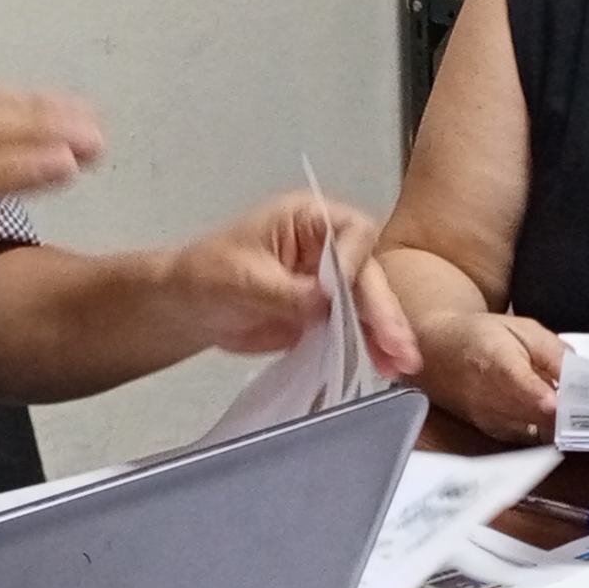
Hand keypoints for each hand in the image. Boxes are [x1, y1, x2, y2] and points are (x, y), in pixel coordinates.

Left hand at [160, 192, 423, 376]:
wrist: (187, 307)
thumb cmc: (206, 274)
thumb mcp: (242, 278)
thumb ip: (286, 291)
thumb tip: (327, 304)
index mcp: (309, 218)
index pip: (352, 232)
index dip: (353, 262)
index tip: (342, 297)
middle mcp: (328, 247)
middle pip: (368, 273)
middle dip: (383, 310)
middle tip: (398, 345)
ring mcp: (330, 283)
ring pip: (368, 305)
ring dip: (385, 335)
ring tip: (402, 365)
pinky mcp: (327, 316)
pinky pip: (353, 330)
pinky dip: (368, 349)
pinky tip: (386, 368)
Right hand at [417, 310, 566, 443]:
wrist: (437, 352)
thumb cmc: (481, 336)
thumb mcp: (522, 329)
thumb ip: (552, 352)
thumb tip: (579, 375)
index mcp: (497, 364)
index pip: (527, 390)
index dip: (550, 400)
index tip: (570, 401)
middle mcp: (489, 399)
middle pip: (538, 416)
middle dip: (568, 412)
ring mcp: (489, 419)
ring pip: (536, 431)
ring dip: (558, 422)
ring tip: (573, 405)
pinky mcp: (490, 431)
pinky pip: (527, 437)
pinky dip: (543, 428)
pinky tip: (552, 414)